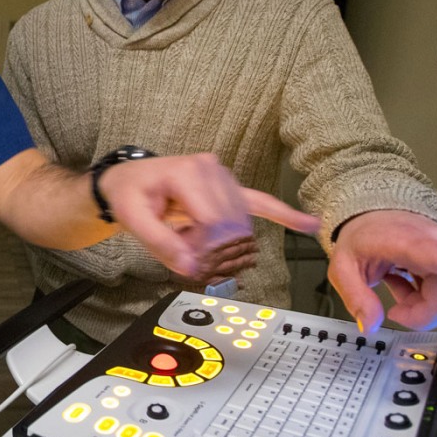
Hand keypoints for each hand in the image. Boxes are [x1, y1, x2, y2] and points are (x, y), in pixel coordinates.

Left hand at [99, 153, 319, 278]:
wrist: (128, 181)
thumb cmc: (130, 195)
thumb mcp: (133, 218)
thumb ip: (160, 243)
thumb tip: (191, 267)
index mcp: (187, 172)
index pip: (211, 221)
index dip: (202, 247)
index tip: (187, 258)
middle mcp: (211, 169)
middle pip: (228, 224)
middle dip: (213, 247)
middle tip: (190, 255)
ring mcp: (223, 177)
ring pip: (239, 222)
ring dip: (225, 242)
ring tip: (196, 241)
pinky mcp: (230, 188)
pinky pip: (261, 202)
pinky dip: (283, 214)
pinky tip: (308, 224)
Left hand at [327, 210, 436, 331]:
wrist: (372, 215)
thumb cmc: (362, 238)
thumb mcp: (342, 267)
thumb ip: (356, 297)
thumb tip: (371, 325)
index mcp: (414, 243)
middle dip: (424, 314)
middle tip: (395, 307)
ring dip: (428, 305)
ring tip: (401, 286)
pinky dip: (435, 297)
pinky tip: (414, 284)